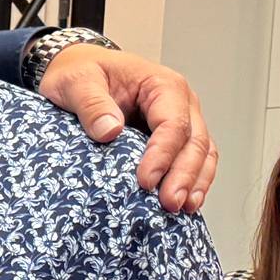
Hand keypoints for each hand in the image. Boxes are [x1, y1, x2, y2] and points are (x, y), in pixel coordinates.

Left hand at [39, 42, 215, 212]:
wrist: (78, 69)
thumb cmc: (80, 72)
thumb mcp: (76, 82)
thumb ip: (92, 104)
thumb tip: (110, 131)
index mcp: (162, 84)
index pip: (172, 123)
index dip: (162, 155)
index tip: (145, 181)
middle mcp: (180, 103)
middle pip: (195, 141)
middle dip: (184, 175)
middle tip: (169, 204)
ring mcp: (181, 121)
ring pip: (202, 153)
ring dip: (195, 182)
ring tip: (182, 209)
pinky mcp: (173, 139)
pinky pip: (193, 160)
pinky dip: (192, 181)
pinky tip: (185, 203)